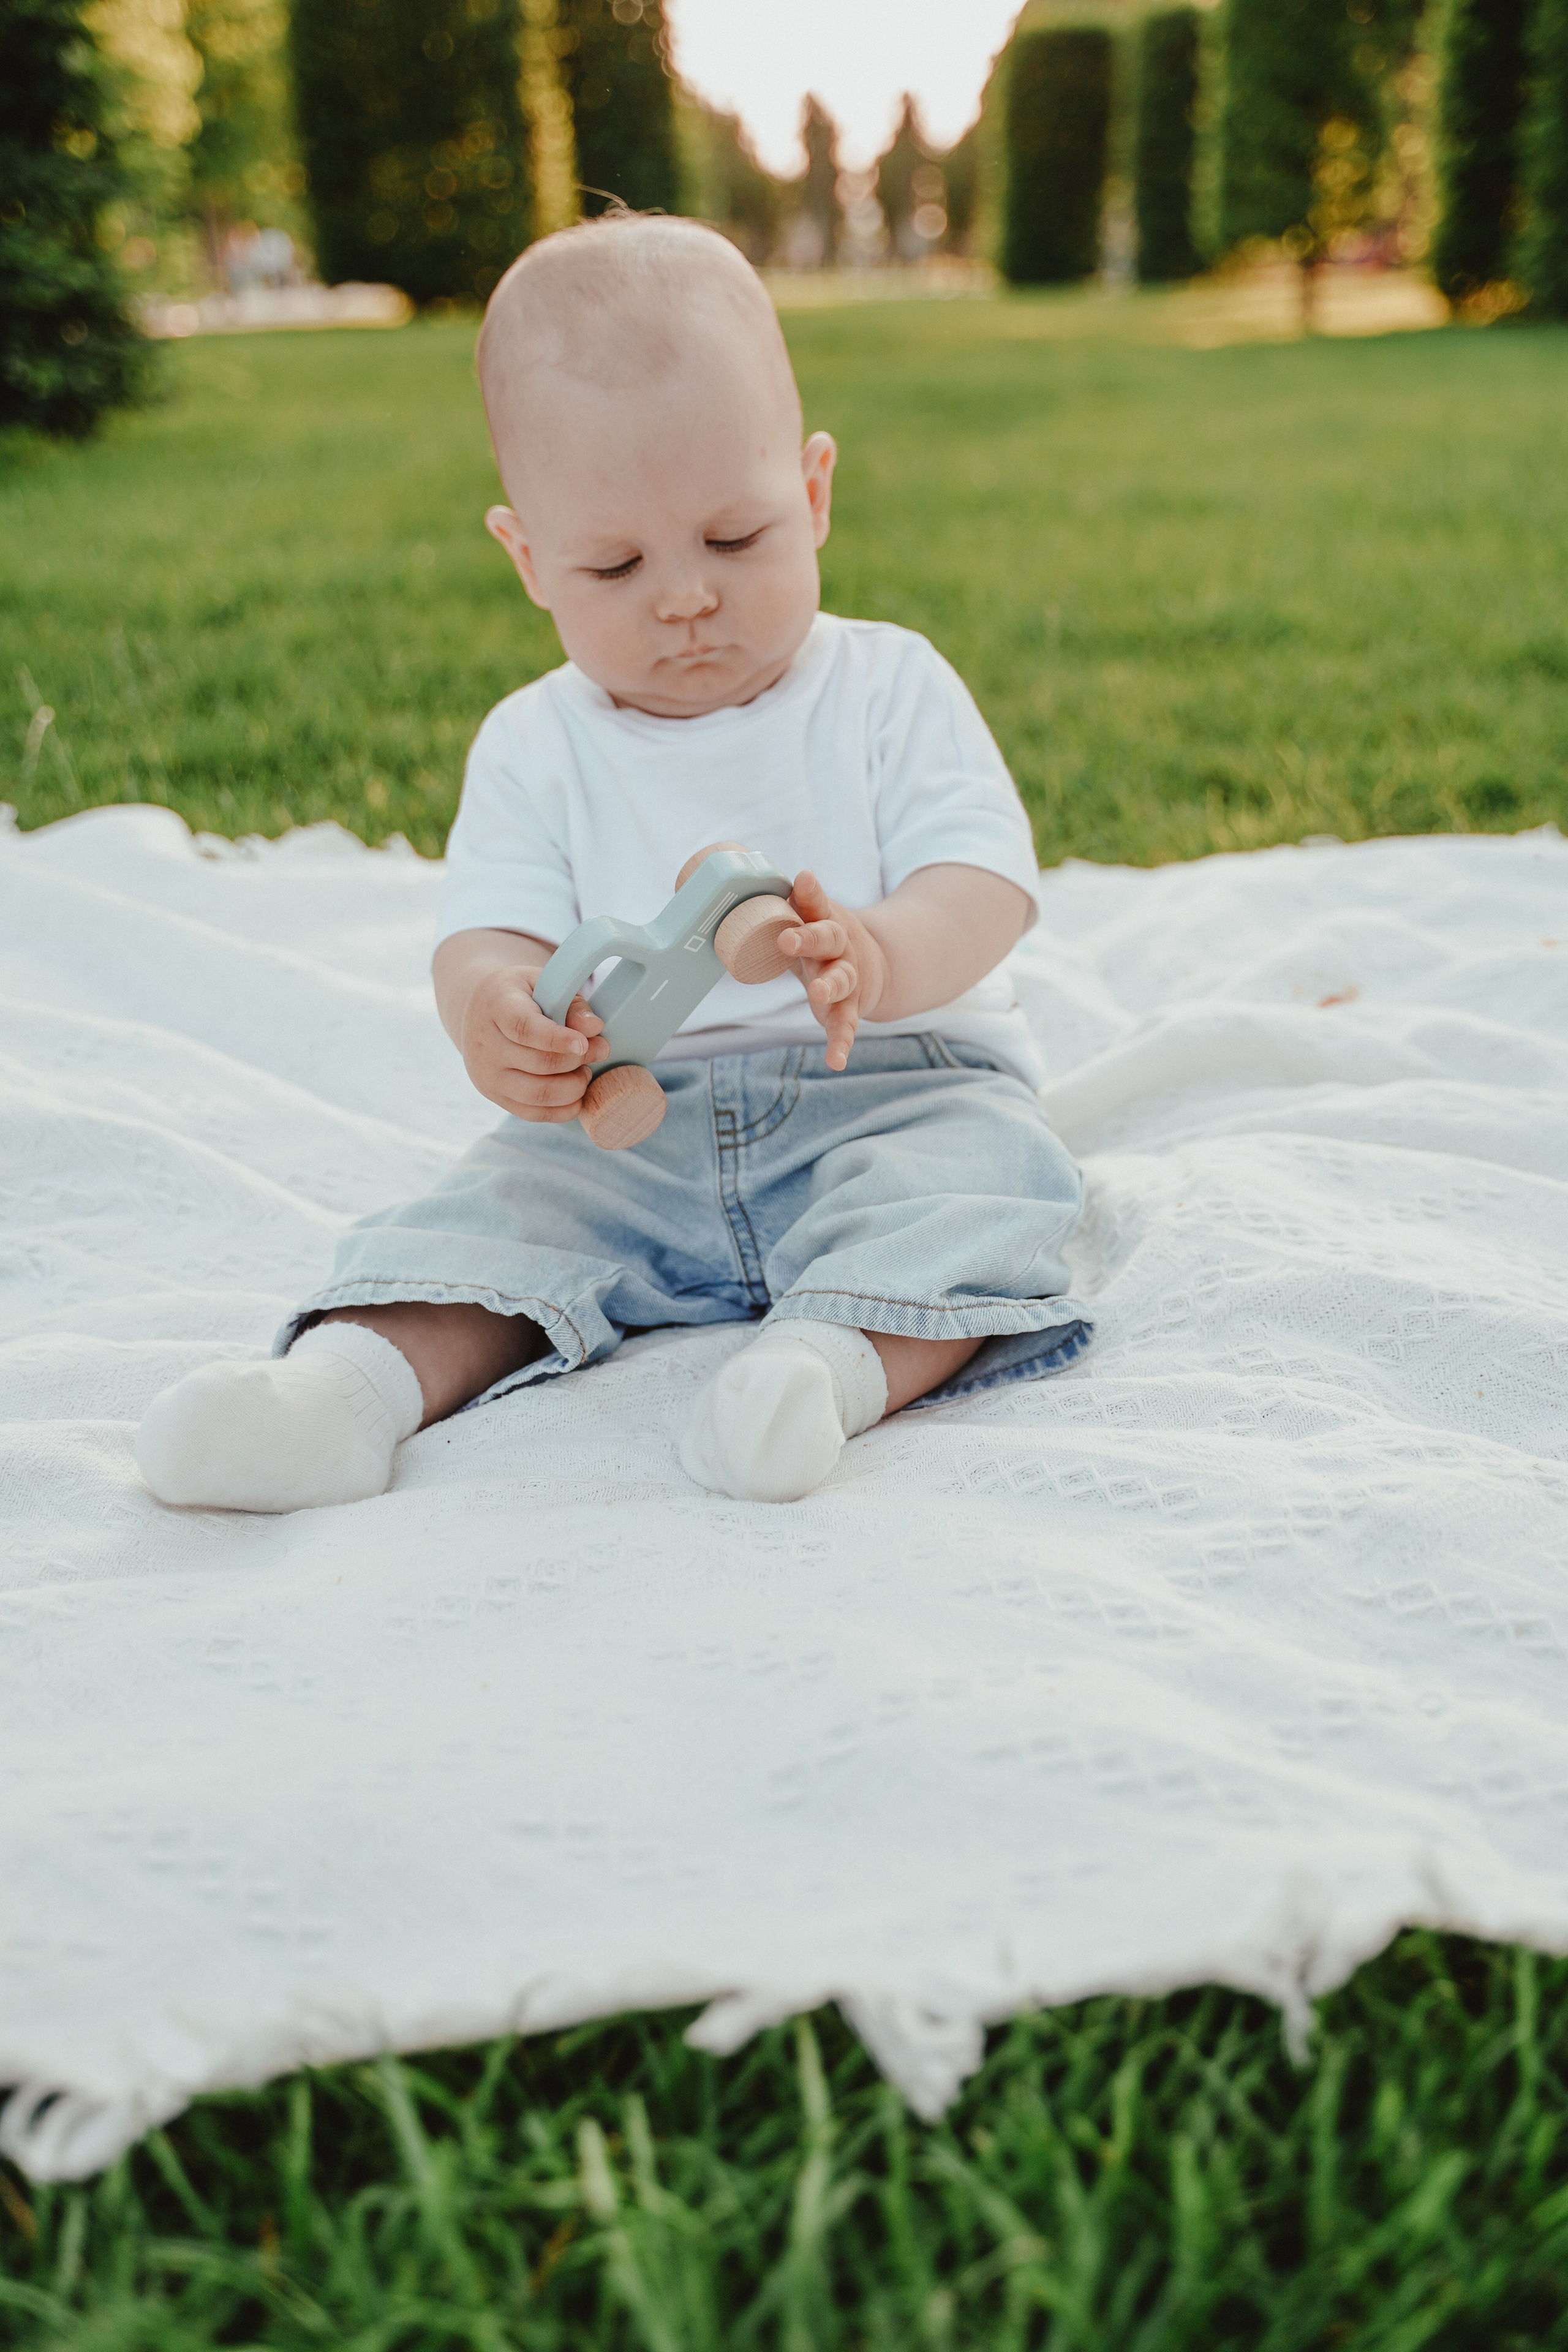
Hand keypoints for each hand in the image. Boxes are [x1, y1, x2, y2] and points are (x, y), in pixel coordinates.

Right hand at [458, 965, 605, 1121]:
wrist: (479, 1013)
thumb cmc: (521, 995)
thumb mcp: (544, 984)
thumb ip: (572, 1003)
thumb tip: (594, 1027)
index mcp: (496, 1007)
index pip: (524, 1029)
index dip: (557, 1040)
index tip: (583, 1043)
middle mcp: (486, 1044)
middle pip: (539, 1064)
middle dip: (579, 1060)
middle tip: (600, 1049)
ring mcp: (488, 1075)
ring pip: (538, 1094)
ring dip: (574, 1086)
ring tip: (585, 1071)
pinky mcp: (496, 1097)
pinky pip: (534, 1114)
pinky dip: (563, 1109)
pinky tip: (578, 1093)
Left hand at [777, 870, 888, 1071]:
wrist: (870, 963)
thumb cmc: (820, 936)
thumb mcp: (806, 916)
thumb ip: (776, 905)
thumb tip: (714, 883)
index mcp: (824, 920)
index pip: (816, 903)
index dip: (809, 893)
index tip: (803, 879)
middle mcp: (839, 947)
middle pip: (829, 939)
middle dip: (809, 939)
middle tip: (786, 941)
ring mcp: (847, 978)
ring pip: (842, 981)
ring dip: (830, 987)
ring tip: (818, 994)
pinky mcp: (849, 1008)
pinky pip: (846, 1027)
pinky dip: (841, 1043)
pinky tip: (836, 1062)